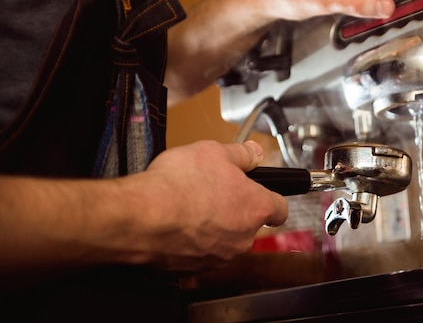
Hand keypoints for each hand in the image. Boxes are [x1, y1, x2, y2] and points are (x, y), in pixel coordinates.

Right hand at [133, 140, 288, 270]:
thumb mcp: (214, 152)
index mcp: (255, 207)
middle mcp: (242, 237)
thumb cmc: (179, 185)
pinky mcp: (193, 269)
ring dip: (211, 228)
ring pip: (223, 241)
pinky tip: (174, 225)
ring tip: (188, 208)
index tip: (263, 195)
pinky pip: (197, 254)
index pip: (280, 210)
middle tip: (212, 193)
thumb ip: (241, 154)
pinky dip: (190, 242)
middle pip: (248, 225)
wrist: (143, 217)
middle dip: (233, 211)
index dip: (271, 200)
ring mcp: (218, 256)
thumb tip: (254, 153)